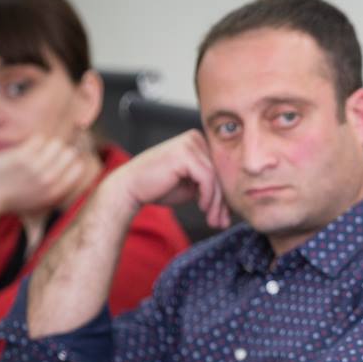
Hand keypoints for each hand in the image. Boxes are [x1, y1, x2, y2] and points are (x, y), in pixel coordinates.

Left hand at [0, 136, 91, 215]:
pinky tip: (23, 149)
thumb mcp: (40, 203)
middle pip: (70, 152)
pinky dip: (32, 141)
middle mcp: (50, 181)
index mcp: (56, 193)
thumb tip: (77, 163)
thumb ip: (58, 188)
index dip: (69, 162)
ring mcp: (37, 168)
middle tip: (43, 156)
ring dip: (45, 145)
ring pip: (56, 143)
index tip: (57, 162)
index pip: (79, 167)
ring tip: (33, 152)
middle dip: (58, 152)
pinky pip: (39, 138)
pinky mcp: (23, 157)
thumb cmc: (10, 199)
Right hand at [105, 131, 229, 228]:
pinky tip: (202, 208)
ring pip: (216, 178)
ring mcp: (190, 143)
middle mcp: (196, 138)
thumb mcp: (191, 186)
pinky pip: (207, 178)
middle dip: (222, 202)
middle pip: (220, 173)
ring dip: (216, 203)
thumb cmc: (159, 187)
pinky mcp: (185, 153)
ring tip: (213, 221)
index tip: (225, 216)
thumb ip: (210, 187)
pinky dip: (207, 196)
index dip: (224, 195)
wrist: (130, 188)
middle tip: (222, 223)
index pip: (220, 169)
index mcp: (199, 142)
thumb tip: (232, 203)